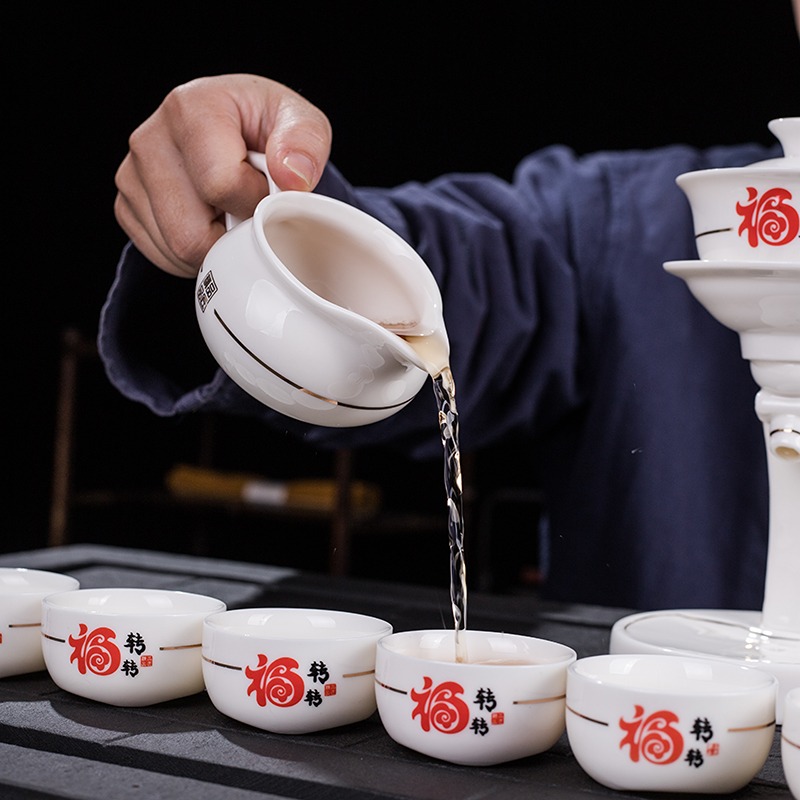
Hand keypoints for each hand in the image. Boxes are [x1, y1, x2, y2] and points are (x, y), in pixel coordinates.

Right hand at [114, 74, 332, 276]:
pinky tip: (211, 225)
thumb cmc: (267, 130)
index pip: (220, 184)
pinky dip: (195, 255)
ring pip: (177, 249)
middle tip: (248, 208)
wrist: (236, 132)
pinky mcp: (126, 206)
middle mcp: (150, 138)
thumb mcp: (303, 124)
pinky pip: (163, 257)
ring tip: (231, 214)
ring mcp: (131, 174)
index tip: (266, 191)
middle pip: (191, 231)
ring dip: (216, 248)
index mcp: (192, 107)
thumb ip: (306, 143)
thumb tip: (292, 177)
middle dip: (233, 235)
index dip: (254, 203)